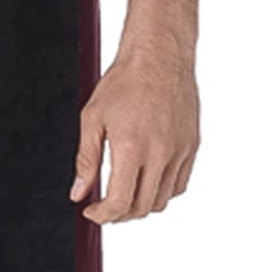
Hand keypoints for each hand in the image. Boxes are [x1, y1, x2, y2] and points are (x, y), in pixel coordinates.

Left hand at [70, 42, 199, 221]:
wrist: (159, 56)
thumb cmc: (125, 81)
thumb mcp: (92, 119)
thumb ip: (86, 160)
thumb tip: (79, 192)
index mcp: (133, 148)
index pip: (120, 203)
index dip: (102, 215)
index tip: (92, 211)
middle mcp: (160, 154)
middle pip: (142, 207)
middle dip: (119, 215)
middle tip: (104, 207)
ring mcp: (180, 151)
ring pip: (162, 200)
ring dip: (141, 205)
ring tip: (124, 195)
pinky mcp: (192, 146)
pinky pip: (179, 184)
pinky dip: (162, 191)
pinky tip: (146, 182)